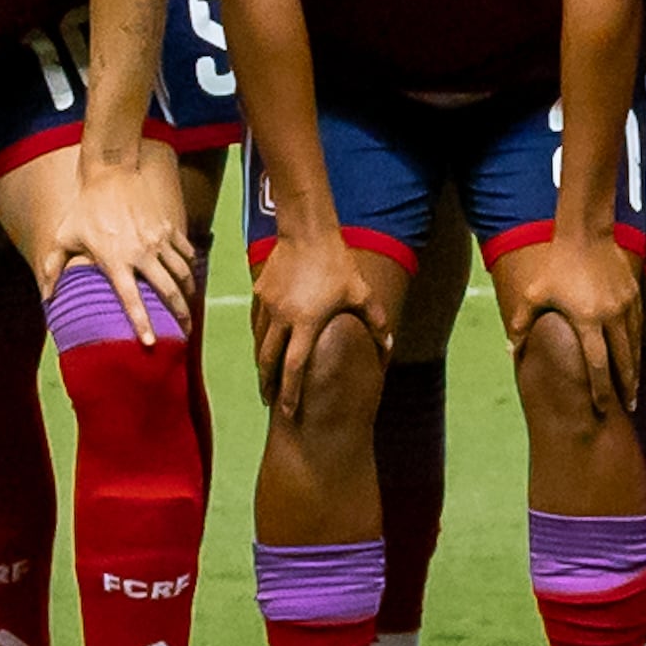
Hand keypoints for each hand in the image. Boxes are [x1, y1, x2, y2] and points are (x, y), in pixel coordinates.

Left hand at [60, 142, 202, 341]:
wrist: (111, 172)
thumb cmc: (85, 207)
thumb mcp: (64, 236)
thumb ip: (53, 268)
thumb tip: (46, 298)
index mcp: (116, 261)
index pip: (132, 300)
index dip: (142, 324)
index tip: (151, 343)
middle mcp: (142, 253)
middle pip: (168, 292)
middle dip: (180, 315)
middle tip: (185, 332)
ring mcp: (159, 240)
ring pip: (182, 274)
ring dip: (188, 294)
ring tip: (188, 309)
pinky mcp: (169, 227)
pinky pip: (186, 252)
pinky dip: (190, 267)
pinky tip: (189, 277)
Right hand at [248, 224, 385, 408]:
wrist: (306, 232)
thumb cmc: (337, 264)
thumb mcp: (361, 293)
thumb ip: (376, 322)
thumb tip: (389, 347)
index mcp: (306, 322)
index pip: (293, 367)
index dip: (289, 392)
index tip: (286, 412)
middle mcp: (282, 318)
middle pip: (268, 361)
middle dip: (268, 384)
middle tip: (269, 401)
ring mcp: (267, 306)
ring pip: (258, 343)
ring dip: (261, 363)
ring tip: (265, 378)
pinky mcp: (259, 294)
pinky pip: (256, 323)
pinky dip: (259, 338)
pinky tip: (263, 345)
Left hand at [523, 231, 645, 423]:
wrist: (586, 233)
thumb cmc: (557, 264)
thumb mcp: (534, 294)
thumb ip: (522, 324)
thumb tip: (510, 350)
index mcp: (586, 320)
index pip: (597, 363)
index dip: (601, 388)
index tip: (603, 407)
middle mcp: (610, 316)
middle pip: (622, 359)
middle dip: (626, 385)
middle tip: (630, 406)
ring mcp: (626, 305)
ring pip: (634, 344)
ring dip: (635, 367)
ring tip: (635, 386)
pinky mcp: (634, 295)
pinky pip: (638, 325)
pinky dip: (637, 343)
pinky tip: (637, 354)